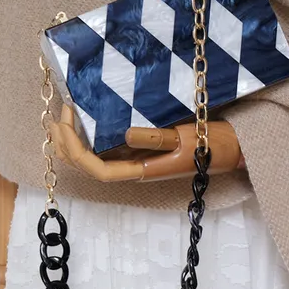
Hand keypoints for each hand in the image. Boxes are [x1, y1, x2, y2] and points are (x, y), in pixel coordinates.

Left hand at [50, 104, 243, 181]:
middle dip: (67, 145)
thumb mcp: (185, 138)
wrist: (231, 148)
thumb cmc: (211, 145)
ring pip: (92, 159)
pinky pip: (104, 149)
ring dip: (73, 143)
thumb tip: (124, 133)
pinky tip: (82, 122)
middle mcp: (131, 168)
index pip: (97, 170)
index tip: (68, 120)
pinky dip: (88, 137)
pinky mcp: (138, 150)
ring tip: (61, 119)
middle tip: (56, 117)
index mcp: (140, 171)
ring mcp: (133, 160)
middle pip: (87, 167)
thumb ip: (155, 139)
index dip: (77, 150)